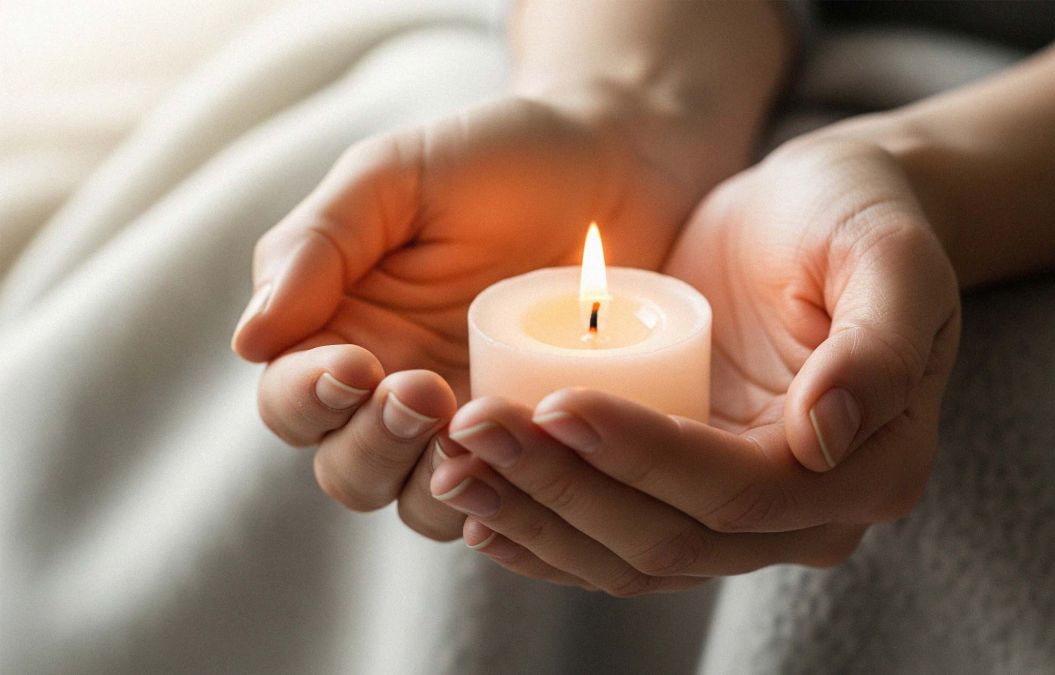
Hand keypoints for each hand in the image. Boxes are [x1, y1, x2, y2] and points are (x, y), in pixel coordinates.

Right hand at [230, 94, 699, 538]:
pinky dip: (507, 500)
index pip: (290, 398)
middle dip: (375, 444)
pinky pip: (506, 502)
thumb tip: (249, 339)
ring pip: (419, 502)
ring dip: (435, 482)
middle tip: (423, 389)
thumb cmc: (496, 158)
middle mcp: (393, 392)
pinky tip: (528, 466)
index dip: (309, 397)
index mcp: (340, 331)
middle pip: (346, 469)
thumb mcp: (395, 176)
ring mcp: (468, 424)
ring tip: (475, 426)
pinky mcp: (536, 441)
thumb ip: (318, 244)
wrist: (616, 163)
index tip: (356, 366)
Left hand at [429, 137, 960, 592]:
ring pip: (631, 556)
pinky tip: (479, 511)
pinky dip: (544, 536)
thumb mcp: (887, 255)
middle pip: (671, 538)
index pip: (740, 491)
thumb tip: (825, 437)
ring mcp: (743, 516)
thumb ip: (876, 344)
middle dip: (564, 492)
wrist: (821, 210)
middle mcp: (808, 514)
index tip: (559, 406)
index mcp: (872, 468)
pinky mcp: (687, 493)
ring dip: (537, 521)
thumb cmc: (856, 216)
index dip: (645, 460)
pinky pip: (612, 542)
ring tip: (453, 467)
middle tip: (475, 431)